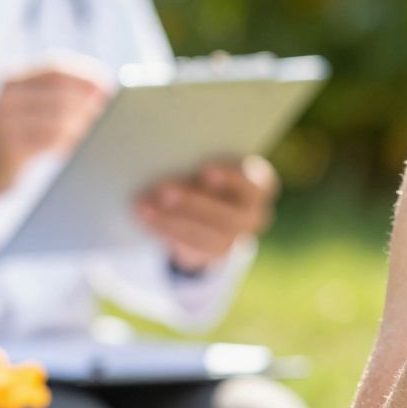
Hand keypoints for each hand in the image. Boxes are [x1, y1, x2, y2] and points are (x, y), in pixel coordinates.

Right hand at [0, 66, 108, 219]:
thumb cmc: (13, 137)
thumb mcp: (24, 108)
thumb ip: (54, 96)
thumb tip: (104, 94)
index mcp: (11, 81)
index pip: (56, 67)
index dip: (86, 74)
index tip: (109, 85)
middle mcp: (6, 97)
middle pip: (61, 92)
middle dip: (91, 101)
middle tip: (112, 111)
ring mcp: (5, 124)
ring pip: (60, 117)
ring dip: (86, 123)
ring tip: (102, 129)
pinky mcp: (10, 150)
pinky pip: (52, 141)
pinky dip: (72, 141)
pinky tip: (81, 145)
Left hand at [138, 155, 280, 273]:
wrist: (211, 206)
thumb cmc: (207, 171)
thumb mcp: (209, 162)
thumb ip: (198, 158)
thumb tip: (166, 154)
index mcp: (260, 184)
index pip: (253, 183)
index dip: (231, 178)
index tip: (205, 171)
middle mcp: (255, 214)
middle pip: (228, 215)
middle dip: (193, 204)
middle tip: (164, 191)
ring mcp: (237, 238)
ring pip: (207, 236)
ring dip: (172, 221)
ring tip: (145, 207)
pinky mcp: (214, 253)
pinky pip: (190, 248)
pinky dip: (165, 230)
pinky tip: (146, 217)